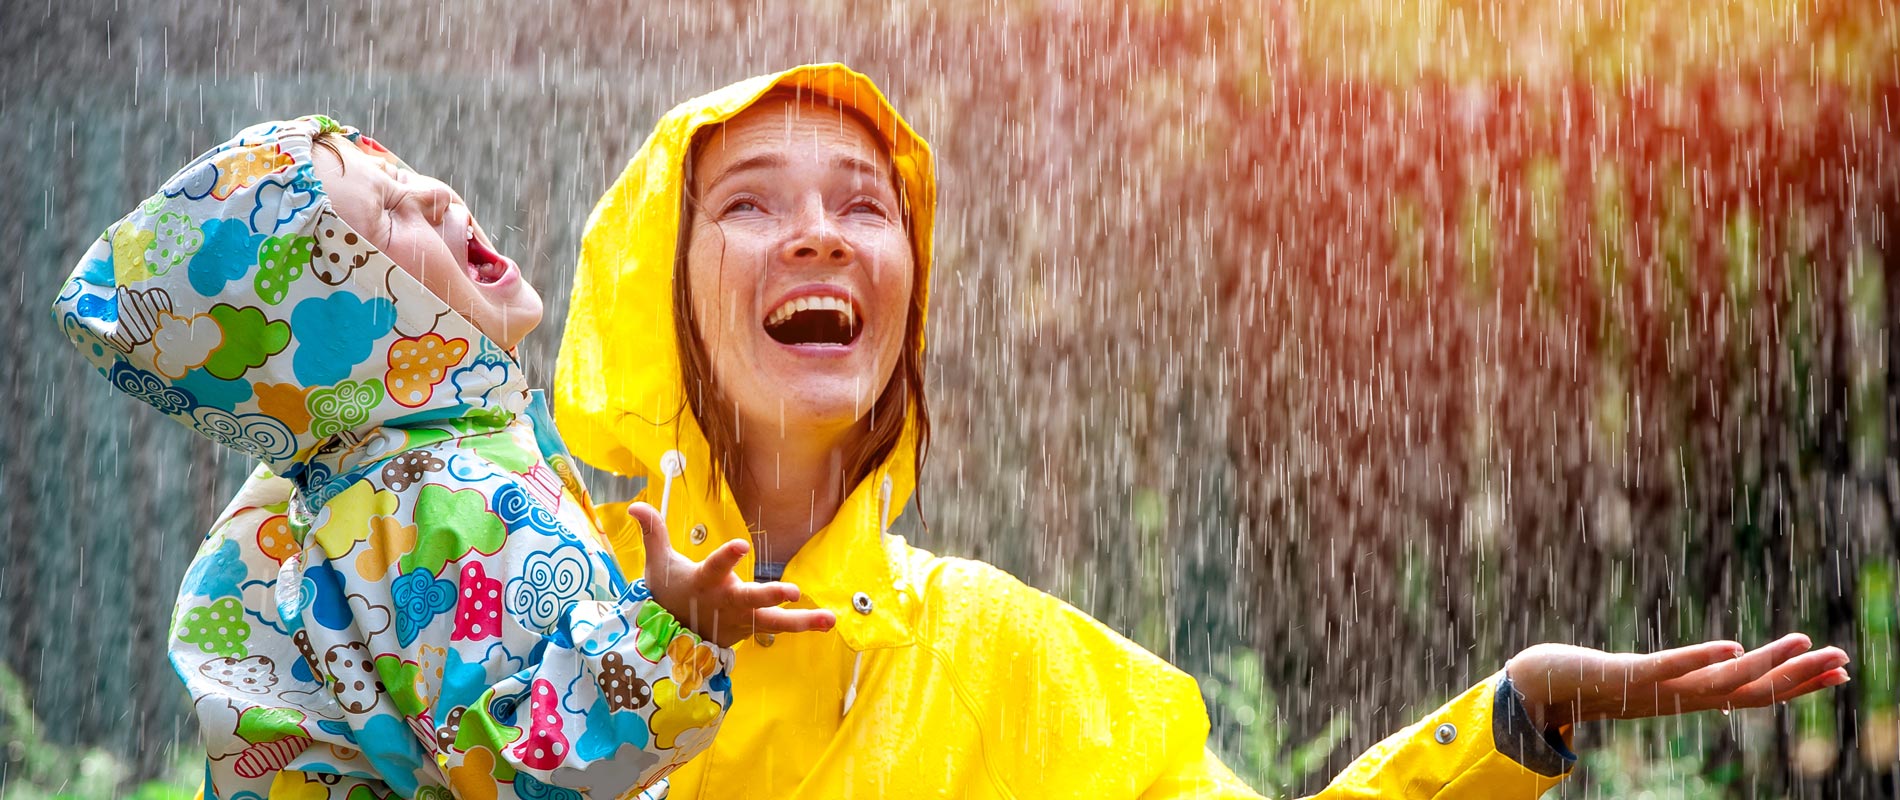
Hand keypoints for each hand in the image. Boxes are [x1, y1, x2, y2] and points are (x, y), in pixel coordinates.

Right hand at [630, 502, 836, 646]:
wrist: (671, 637)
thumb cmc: (669, 591)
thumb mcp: (659, 563)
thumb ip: (653, 532)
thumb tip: (635, 504)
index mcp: (705, 582)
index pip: (716, 567)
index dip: (728, 558)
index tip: (742, 546)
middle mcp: (727, 602)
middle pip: (750, 600)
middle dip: (769, 596)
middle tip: (792, 592)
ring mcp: (742, 618)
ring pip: (773, 622)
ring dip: (801, 621)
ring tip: (828, 619)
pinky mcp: (754, 627)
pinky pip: (781, 628)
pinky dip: (804, 625)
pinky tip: (830, 621)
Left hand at [1506, 634, 1850, 730]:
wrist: (1538, 685)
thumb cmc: (1593, 678)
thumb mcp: (1652, 673)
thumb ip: (1690, 669)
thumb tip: (1733, 654)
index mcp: (1688, 697)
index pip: (1754, 694)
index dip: (1798, 686)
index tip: (1838, 674)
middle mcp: (1679, 698)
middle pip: (1751, 691)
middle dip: (1800, 677)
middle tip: (1845, 661)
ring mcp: (1656, 690)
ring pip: (1722, 682)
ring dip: (1767, 665)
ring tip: (1807, 644)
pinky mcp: (1627, 676)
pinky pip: (1669, 669)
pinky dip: (1700, 658)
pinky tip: (1732, 647)